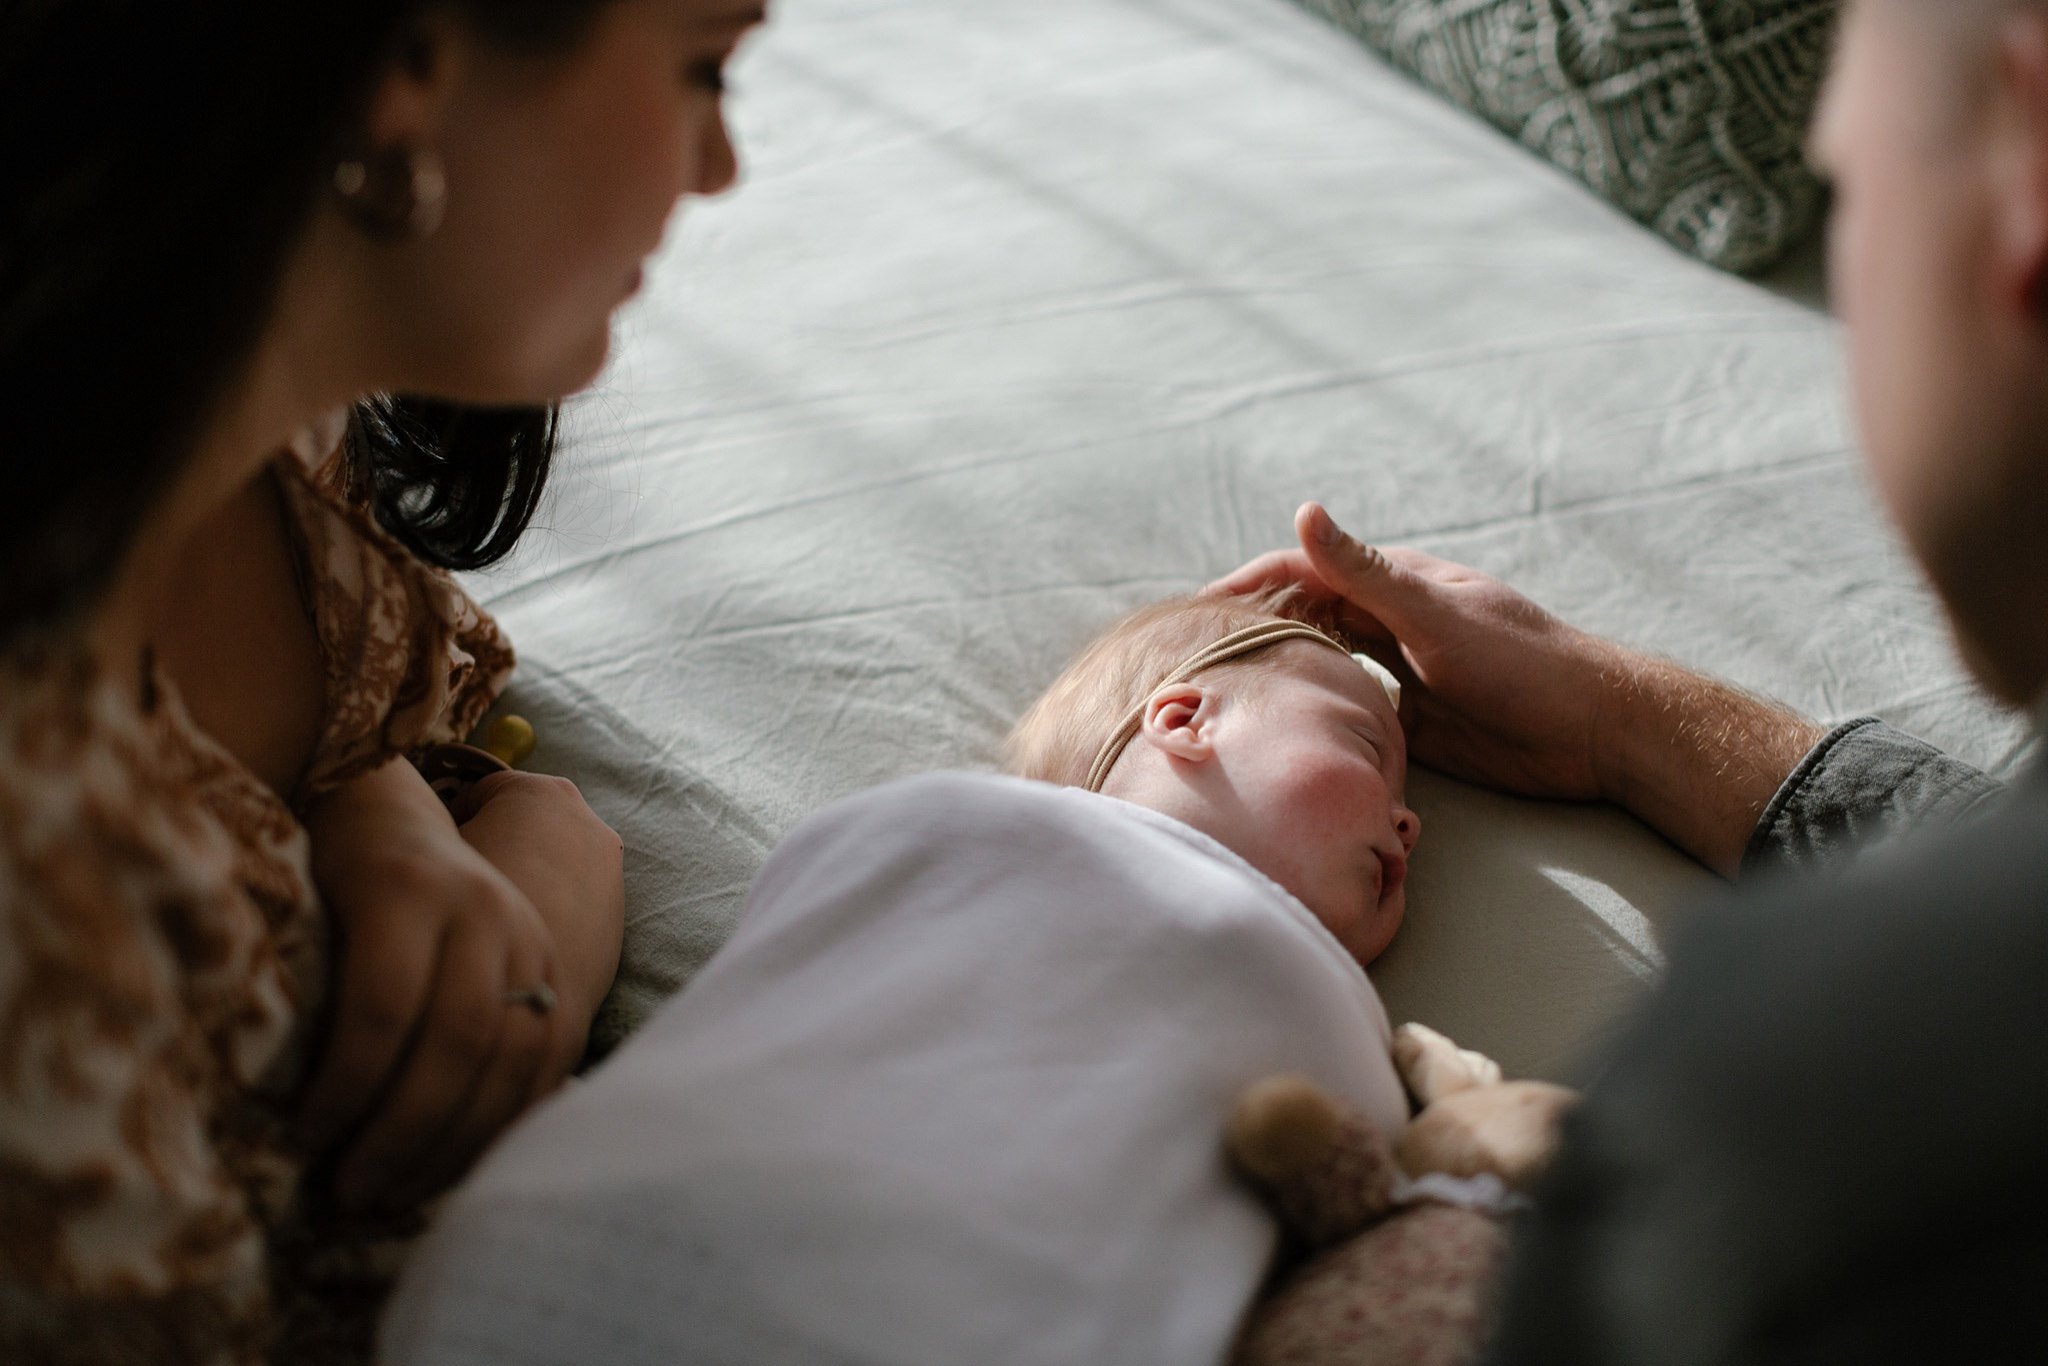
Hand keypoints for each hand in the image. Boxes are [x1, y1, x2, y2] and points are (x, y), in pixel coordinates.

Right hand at [299, 761, 612, 1213]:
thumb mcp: (450, 969)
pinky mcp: (404, 889)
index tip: (430, 1197)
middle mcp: (518, 931)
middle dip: (436, 1146)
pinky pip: (386, 1005)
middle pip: (496, 1060)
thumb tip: (455, 1154)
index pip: (539, 1068)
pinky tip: (317, 1117)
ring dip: (394, 1125)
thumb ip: (471, 1037)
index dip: (488, 1142)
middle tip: (372, 1202)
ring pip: (450, 1039)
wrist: (354, 797)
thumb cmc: (390, 907)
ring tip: (342, 1177)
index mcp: (539, 958)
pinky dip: (354, 1075)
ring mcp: (468, 906)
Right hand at [1209, 503, 1823, 874]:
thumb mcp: (1435, 616)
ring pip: (1322, 662)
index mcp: (1396, 585)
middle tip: (1189, 661)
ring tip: (1217, 696)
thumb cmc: (1524, 665)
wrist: (1595, 732)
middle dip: (1250, 629)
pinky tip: (1281, 733)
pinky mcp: (1413, 720)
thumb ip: (1367, 573)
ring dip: (1276, 670)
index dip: (1247, 587)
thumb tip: (1305, 511)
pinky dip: (1313, 713)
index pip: (1303, 571)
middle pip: (1304, 616)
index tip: (1196, 614)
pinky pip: (1348, 711)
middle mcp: (1392, 623)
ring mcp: (1401, 671)